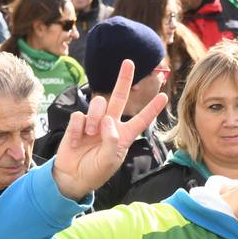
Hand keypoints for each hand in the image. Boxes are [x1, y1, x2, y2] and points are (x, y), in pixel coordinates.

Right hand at [52, 59, 168, 200]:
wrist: (73, 177)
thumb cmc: (96, 171)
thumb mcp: (109, 160)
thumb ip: (112, 141)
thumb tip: (108, 119)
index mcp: (124, 135)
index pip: (141, 119)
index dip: (152, 108)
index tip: (164, 95)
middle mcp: (110, 125)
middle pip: (119, 97)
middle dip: (124, 79)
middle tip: (129, 62)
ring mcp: (94, 122)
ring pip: (98, 104)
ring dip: (95, 118)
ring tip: (90, 134)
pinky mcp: (77, 123)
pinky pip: (80, 115)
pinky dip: (78, 128)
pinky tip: (77, 140)